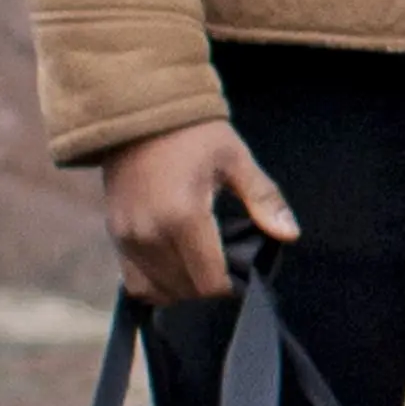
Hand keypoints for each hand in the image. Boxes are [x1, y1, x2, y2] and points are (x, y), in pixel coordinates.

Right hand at [95, 119, 296, 308]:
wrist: (138, 114)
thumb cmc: (193, 134)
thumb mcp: (235, 159)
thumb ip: (263, 199)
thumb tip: (289, 234)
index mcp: (183, 216)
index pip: (209, 282)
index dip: (231, 286)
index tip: (242, 272)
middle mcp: (150, 234)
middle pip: (185, 290)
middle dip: (210, 287)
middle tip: (226, 267)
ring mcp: (127, 238)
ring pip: (158, 291)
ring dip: (184, 289)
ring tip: (202, 268)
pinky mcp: (115, 236)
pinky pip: (134, 282)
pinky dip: (156, 285)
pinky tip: (176, 269)